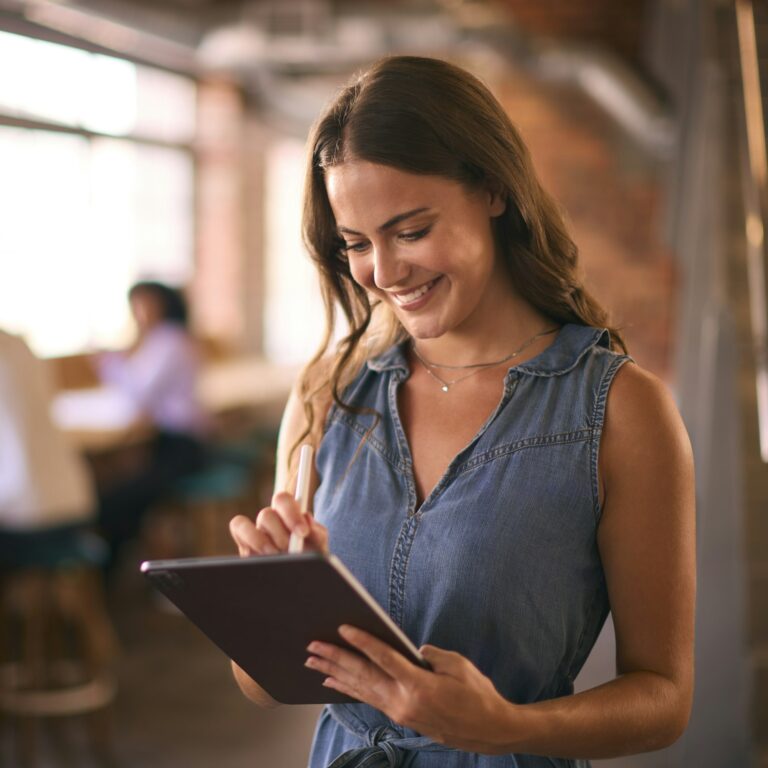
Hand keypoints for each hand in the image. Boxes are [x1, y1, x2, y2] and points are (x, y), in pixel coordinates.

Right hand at [229, 491, 327, 555]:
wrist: (302, 580)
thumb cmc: (311, 559)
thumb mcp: (319, 547)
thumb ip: (317, 534)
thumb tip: (308, 522)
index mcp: (287, 513)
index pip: (282, 499)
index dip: (290, 512)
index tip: (302, 531)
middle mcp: (269, 521)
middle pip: (265, 514)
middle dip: (279, 534)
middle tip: (291, 550)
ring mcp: (254, 535)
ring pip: (245, 526)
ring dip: (261, 542)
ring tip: (276, 558)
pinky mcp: (244, 551)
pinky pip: (238, 540)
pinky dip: (250, 550)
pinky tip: (264, 563)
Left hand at [305, 626, 517, 753]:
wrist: (489, 730)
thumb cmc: (477, 694)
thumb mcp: (458, 665)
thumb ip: (430, 655)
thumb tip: (411, 651)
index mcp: (418, 686)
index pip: (383, 658)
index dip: (361, 641)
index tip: (342, 628)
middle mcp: (403, 702)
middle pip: (362, 676)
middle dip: (335, 659)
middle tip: (313, 646)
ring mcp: (399, 712)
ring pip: (361, 689)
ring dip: (335, 674)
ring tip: (313, 663)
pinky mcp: (401, 717)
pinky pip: (368, 699)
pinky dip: (349, 689)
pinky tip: (334, 683)